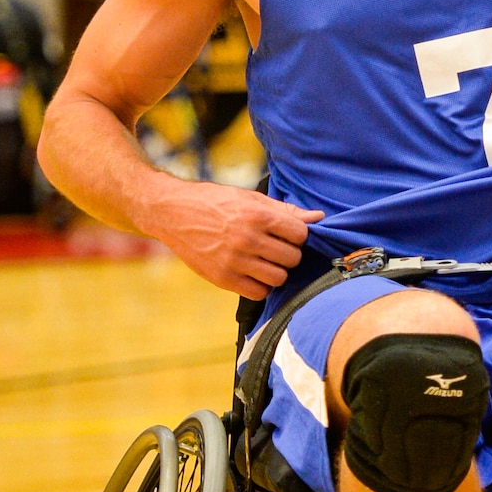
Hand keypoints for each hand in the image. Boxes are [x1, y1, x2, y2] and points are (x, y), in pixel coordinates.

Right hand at [151, 184, 323, 298]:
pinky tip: (253, 272)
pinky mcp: (223, 278)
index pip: (300, 234)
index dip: (297, 235)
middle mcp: (247, 239)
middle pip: (292, 258)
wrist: (173, 213)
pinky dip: (261, 285)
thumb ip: (285, 211)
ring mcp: (234, 261)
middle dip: (289, 253)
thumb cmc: (215, 202)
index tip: (287, 234)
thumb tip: (319, 217)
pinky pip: (258, 292)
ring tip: (265, 260)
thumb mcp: (250, 199)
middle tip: (276, 248)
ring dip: (276, 271)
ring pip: (278, 278)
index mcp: (257, 215)